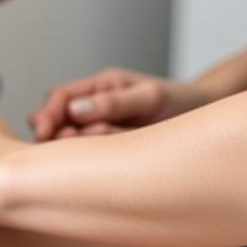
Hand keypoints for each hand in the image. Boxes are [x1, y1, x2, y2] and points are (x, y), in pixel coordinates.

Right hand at [29, 68, 210, 140]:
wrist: (204, 115)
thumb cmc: (181, 103)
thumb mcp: (150, 99)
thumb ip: (112, 104)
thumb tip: (74, 111)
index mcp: (101, 85)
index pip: (59, 96)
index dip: (46, 114)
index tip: (43, 132)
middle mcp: (94, 103)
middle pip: (55, 118)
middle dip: (53, 134)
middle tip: (67, 149)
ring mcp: (97, 124)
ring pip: (66, 137)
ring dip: (70, 147)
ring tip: (95, 149)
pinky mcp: (105, 143)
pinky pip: (84, 152)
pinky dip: (85, 156)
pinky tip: (98, 161)